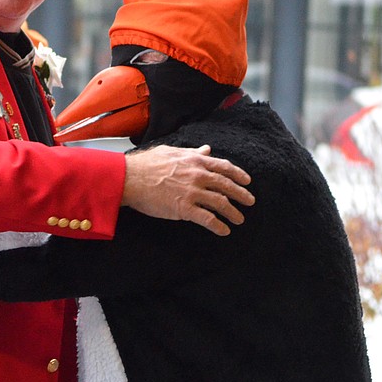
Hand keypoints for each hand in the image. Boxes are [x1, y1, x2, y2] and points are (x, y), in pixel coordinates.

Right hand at [121, 144, 253, 235]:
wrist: (130, 178)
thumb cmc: (146, 164)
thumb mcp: (172, 152)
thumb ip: (191, 153)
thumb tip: (206, 150)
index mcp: (195, 161)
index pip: (224, 167)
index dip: (238, 175)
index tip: (247, 181)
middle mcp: (198, 176)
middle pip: (227, 186)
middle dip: (241, 195)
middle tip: (250, 202)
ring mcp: (192, 192)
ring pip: (221, 203)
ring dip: (233, 213)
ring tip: (239, 219)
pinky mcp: (185, 208)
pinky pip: (208, 219)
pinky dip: (218, 226)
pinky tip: (224, 231)